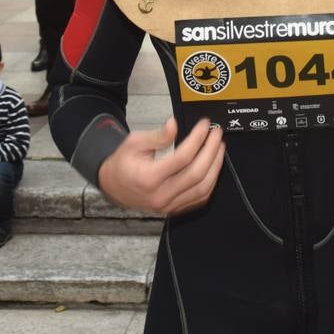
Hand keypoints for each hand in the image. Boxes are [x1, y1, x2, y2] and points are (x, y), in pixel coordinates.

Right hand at [98, 117, 224, 216]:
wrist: (114, 186)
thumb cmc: (123, 163)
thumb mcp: (134, 142)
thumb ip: (157, 136)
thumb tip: (174, 125)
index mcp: (149, 177)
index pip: (183, 157)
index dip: (197, 139)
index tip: (204, 124)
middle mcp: (160, 195)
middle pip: (197, 174)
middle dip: (211, 151)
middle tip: (217, 133)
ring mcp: (168, 205)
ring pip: (202, 188)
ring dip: (215, 166)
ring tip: (219, 147)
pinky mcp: (174, 209)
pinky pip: (199, 198)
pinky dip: (210, 182)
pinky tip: (213, 166)